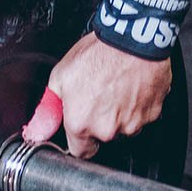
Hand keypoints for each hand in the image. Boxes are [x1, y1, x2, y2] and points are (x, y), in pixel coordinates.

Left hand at [23, 34, 170, 158]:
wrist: (132, 39)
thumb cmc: (98, 54)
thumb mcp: (60, 76)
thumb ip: (50, 108)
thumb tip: (39, 128)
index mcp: (81, 123)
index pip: (80, 151)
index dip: (81, 139)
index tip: (83, 129)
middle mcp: (107, 129)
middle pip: (103, 137)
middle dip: (101, 122)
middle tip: (100, 96)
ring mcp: (132, 123)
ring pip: (125, 128)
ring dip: (121, 114)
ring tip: (116, 89)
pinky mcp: (152, 113)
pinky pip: (143, 116)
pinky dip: (138, 106)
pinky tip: (131, 88)